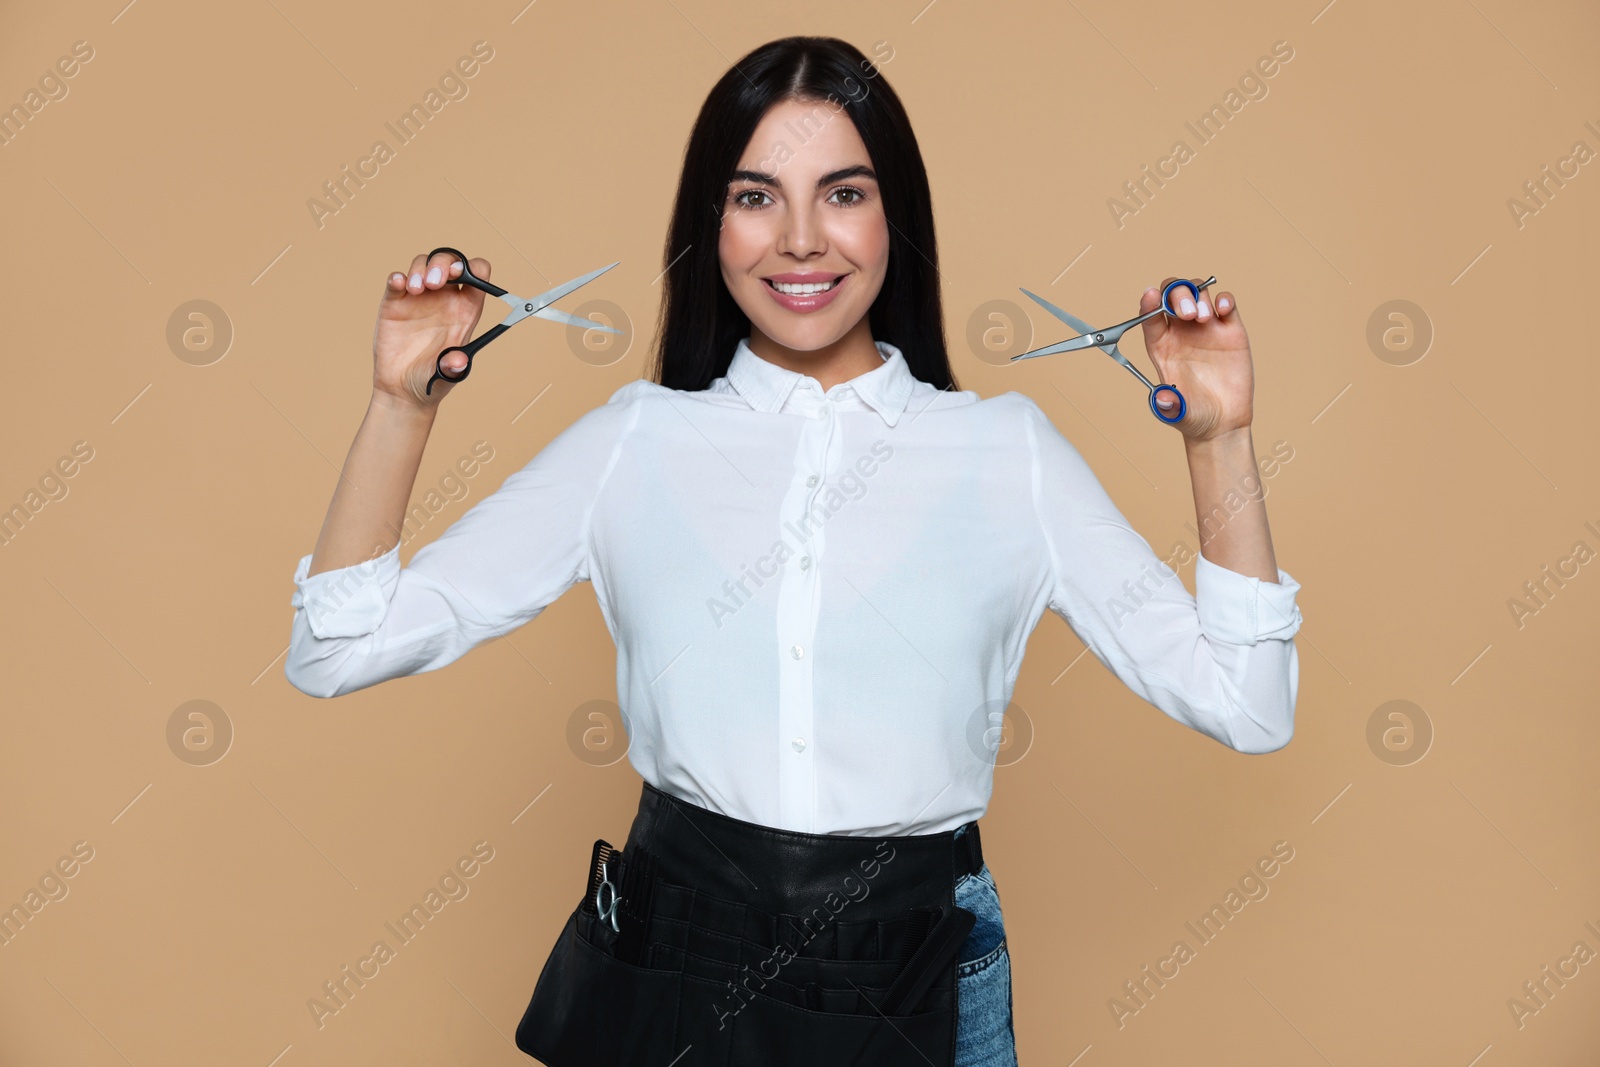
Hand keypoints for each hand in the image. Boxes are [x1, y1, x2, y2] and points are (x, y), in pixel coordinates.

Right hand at [371, 250, 493, 408]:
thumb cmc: (432, 381)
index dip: (473, 269)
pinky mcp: (396, 303)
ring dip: (421, 269)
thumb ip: (453, 367)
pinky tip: (399, 283)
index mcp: (466, 310)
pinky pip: (397, 281)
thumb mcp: (447, 376)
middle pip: (450, 263)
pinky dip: (397, 277)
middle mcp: (445, 299)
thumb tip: (458, 361)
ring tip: (417, 289)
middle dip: (444, 264)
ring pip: (424, 265)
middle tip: (435, 282)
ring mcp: (419, 298)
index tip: (462, 276)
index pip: (477, 276)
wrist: (402, 390)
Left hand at [1137, 278, 1252, 441]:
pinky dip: (1224, 299)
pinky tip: (1223, 309)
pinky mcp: (1230, 331)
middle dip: (1177, 294)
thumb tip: (1162, 398)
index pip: (1150, 317)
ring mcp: (1206, 329)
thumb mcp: (1177, 413)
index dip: (1148, 303)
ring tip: (1203, 318)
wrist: (1223, 422)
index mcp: (1161, 347)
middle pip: (1172, 296)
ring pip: (1198, 294)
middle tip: (1186, 313)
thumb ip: (1169, 404)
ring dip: (1198, 297)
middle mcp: (1181, 333)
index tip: (1150, 296)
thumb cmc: (1193, 415)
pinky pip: (1226, 304)